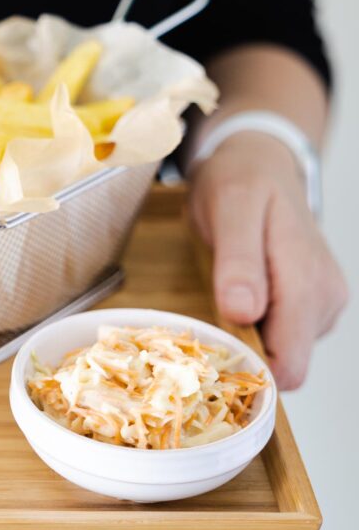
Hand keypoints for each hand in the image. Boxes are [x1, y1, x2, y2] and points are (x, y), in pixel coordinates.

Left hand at [189, 132, 347, 389]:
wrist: (259, 161)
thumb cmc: (241, 181)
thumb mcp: (231, 209)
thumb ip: (239, 261)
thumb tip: (243, 312)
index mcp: (307, 281)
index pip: (289, 361)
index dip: (250, 369)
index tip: (210, 354)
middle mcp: (325, 299)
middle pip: (285, 363)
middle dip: (244, 354)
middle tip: (204, 322)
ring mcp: (321, 302)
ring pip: (282, 351)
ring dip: (247, 339)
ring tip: (218, 300)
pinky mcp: (311, 303)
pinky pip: (281, 335)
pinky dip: (254, 328)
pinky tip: (235, 299)